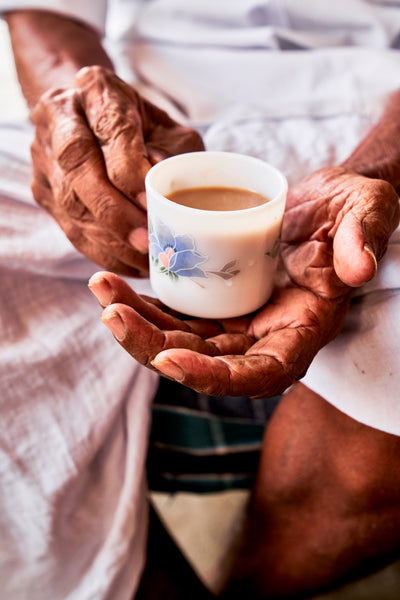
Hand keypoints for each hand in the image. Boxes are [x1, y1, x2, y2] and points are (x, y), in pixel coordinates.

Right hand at [31, 66, 203, 275]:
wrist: (93, 116)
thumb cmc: (142, 125)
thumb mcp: (167, 129)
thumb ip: (173, 154)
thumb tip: (162, 193)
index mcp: (96, 89)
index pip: (110, 130)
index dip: (130, 170)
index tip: (153, 202)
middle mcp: (60, 118)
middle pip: (80, 168)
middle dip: (114, 211)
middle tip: (146, 240)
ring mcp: (45, 156)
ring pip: (71, 203)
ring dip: (110, 238)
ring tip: (145, 260)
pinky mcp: (42, 189)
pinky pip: (69, 227)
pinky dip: (102, 251)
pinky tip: (129, 264)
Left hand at [89, 166, 398, 397]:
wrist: (325, 202)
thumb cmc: (350, 209)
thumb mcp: (366, 211)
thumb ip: (364, 236)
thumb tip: (357, 267)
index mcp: (301, 332)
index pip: (258, 375)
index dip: (213, 377)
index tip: (169, 359)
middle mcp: (264, 338)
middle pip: (203, 363)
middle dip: (152, 346)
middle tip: (111, 313)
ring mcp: (238, 323)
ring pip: (181, 340)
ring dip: (138, 323)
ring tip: (102, 290)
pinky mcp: (219, 303)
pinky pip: (177, 314)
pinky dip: (146, 303)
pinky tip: (116, 285)